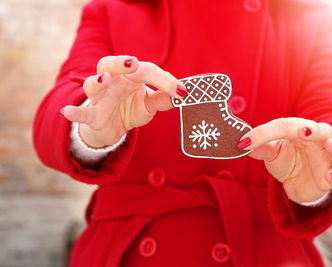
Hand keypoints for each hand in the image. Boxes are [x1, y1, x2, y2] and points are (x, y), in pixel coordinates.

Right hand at [61, 56, 186, 147]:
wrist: (112, 129)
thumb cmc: (130, 109)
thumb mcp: (150, 104)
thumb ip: (163, 98)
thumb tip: (183, 94)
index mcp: (128, 76)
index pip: (144, 70)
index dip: (163, 80)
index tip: (180, 92)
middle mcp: (112, 82)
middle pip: (108, 64)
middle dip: (118, 62)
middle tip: (131, 64)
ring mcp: (100, 99)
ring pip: (92, 85)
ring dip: (98, 81)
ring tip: (105, 80)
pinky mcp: (93, 116)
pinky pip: (82, 113)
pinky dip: (74, 112)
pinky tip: (67, 111)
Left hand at [238, 118, 331, 203]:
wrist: (297, 184)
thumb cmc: (286, 160)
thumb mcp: (271, 154)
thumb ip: (261, 148)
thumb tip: (243, 143)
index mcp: (299, 130)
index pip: (284, 126)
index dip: (264, 132)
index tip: (246, 142)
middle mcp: (317, 141)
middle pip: (323, 130)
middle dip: (314, 130)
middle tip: (303, 132)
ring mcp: (326, 158)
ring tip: (330, 146)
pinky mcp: (329, 177)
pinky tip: (330, 175)